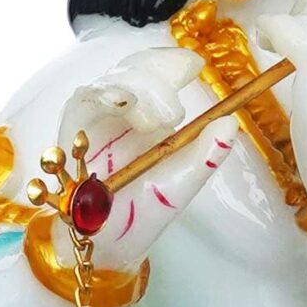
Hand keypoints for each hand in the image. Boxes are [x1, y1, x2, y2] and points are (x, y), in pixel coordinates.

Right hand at [50, 45, 221, 271]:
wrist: (104, 244)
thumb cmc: (140, 213)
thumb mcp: (181, 184)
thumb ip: (205, 155)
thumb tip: (232, 124)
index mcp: (154, 115)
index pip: (162, 71)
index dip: (175, 62)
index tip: (194, 67)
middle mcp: (125, 109)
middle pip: (137, 67)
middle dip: (158, 78)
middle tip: (173, 112)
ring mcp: (97, 115)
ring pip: (114, 79)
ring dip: (137, 89)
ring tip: (156, 120)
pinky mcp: (74, 127)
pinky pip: (85, 99)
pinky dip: (105, 96)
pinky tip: (122, 104)